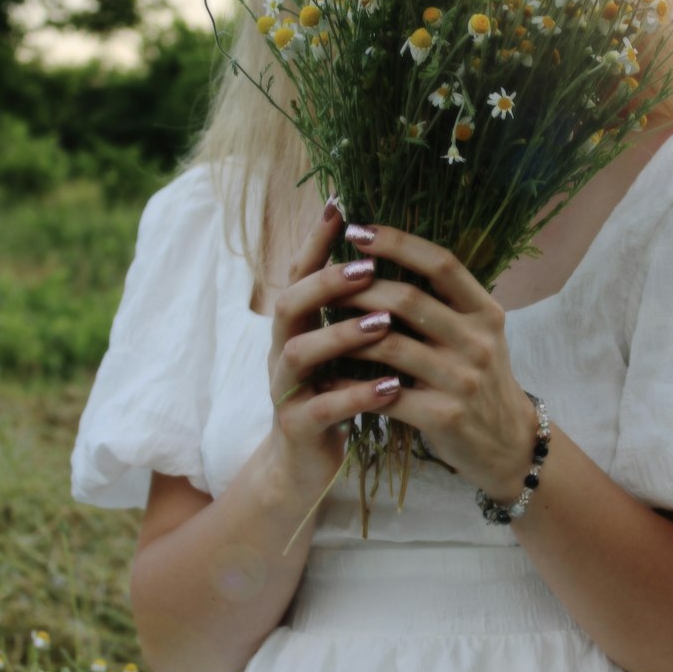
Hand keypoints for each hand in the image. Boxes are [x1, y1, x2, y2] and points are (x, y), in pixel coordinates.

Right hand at [267, 201, 401, 490]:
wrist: (303, 465)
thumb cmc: (334, 395)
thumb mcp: (340, 350)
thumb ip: (352, 309)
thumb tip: (385, 254)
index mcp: (296, 327)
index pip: (300, 274)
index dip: (316, 240)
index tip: (341, 206)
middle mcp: (283, 351)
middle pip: (290, 304)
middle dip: (327, 283)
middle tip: (367, 268)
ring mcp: (285, 389)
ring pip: (300, 353)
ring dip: (341, 335)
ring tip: (383, 325)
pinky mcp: (296, 428)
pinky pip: (322, 408)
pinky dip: (355, 395)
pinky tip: (390, 387)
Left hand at [339, 222, 538, 500]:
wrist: (507, 444)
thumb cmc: (480, 381)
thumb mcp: (478, 334)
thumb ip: (445, 301)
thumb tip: (390, 253)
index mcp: (485, 312)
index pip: (441, 263)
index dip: (397, 242)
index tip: (357, 229)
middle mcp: (478, 341)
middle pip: (408, 299)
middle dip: (358, 286)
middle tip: (324, 280)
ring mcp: (462, 380)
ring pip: (390, 345)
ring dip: (346, 333)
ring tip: (318, 324)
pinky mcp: (444, 416)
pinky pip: (384, 394)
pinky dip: (350, 385)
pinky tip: (326, 379)